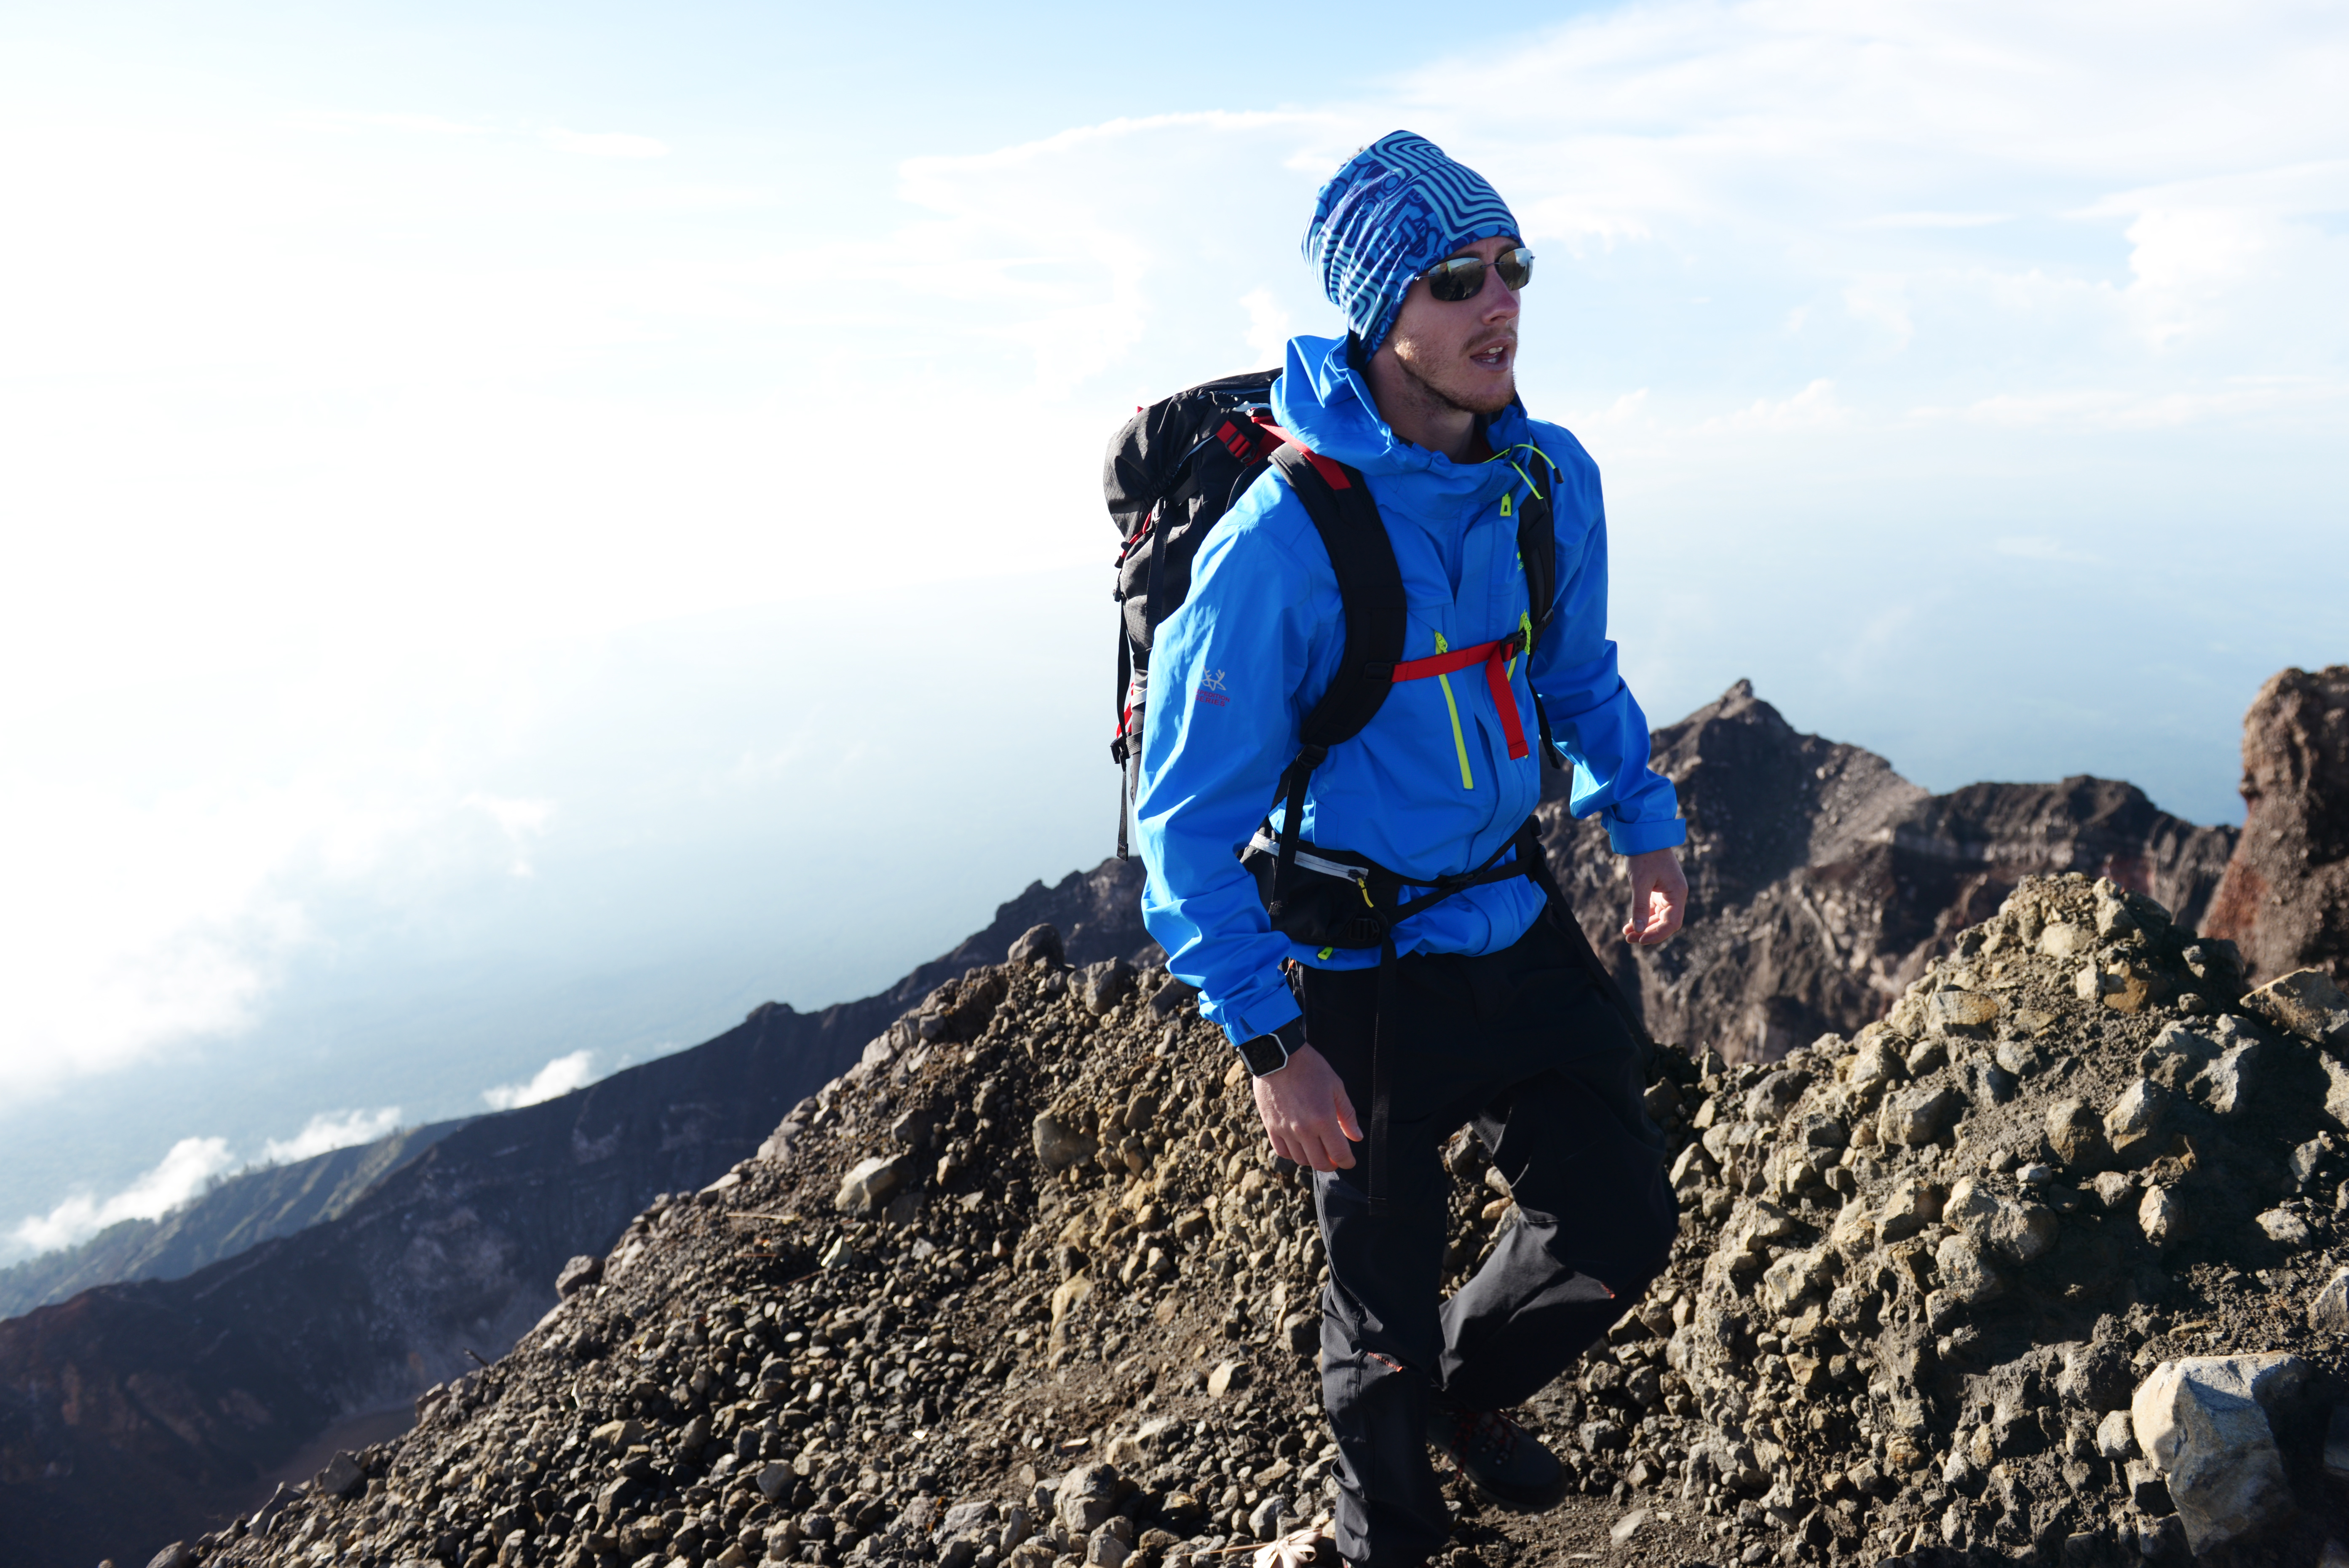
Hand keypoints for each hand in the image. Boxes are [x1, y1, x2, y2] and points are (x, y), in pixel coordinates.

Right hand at [1252, 1043, 1362, 1171]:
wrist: (1278, 1056)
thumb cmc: (1310, 1068)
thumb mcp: (1336, 1087)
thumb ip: (1347, 1115)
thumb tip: (1356, 1137)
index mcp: (1323, 1119)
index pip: (1339, 1153)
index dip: (1347, 1161)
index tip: (1349, 1161)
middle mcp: (1303, 1129)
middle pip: (1320, 1163)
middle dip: (1331, 1164)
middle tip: (1334, 1158)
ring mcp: (1285, 1130)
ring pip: (1301, 1160)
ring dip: (1312, 1159)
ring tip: (1317, 1149)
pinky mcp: (1271, 1126)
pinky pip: (1282, 1151)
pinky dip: (1293, 1154)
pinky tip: (1299, 1146)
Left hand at [1622, 846, 1686, 946]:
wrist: (1643, 835)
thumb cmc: (1644, 856)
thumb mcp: (1640, 882)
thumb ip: (1639, 906)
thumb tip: (1638, 929)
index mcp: (1677, 893)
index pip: (1672, 922)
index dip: (1658, 934)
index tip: (1641, 940)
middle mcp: (1675, 895)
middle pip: (1665, 922)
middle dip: (1648, 932)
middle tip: (1630, 939)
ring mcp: (1666, 893)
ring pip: (1657, 917)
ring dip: (1643, 926)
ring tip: (1627, 934)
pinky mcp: (1657, 890)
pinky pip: (1651, 909)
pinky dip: (1641, 917)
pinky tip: (1629, 925)